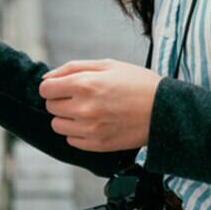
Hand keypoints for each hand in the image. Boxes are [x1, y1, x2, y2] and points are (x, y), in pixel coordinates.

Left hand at [39, 59, 162, 151]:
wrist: (165, 110)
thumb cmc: (137, 83)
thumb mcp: (106, 64)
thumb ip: (72, 68)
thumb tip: (46, 79)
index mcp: (84, 84)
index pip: (45, 89)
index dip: (53, 86)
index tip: (64, 87)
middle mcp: (83, 108)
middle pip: (50, 107)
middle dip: (61, 100)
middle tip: (82, 97)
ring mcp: (90, 129)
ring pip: (58, 125)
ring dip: (68, 118)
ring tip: (88, 111)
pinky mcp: (97, 145)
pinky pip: (72, 140)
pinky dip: (78, 133)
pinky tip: (95, 124)